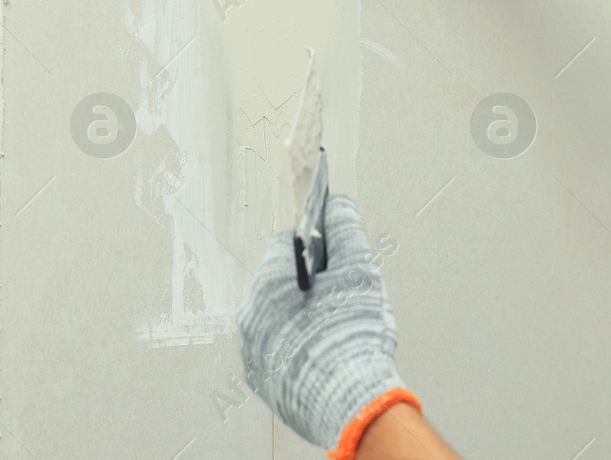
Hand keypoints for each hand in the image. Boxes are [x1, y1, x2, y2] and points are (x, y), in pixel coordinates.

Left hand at [239, 194, 418, 457]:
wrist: (351, 407)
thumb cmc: (353, 336)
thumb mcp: (359, 272)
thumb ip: (346, 230)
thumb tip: (339, 203)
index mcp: (269, 282)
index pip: (288, 242)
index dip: (316, 242)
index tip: (336, 254)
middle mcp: (250, 314)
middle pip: (280, 280)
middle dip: (308, 282)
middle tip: (342, 296)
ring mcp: (252, 350)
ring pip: (277, 316)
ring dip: (300, 314)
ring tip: (335, 327)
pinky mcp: (261, 379)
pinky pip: (276, 349)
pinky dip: (295, 346)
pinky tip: (323, 354)